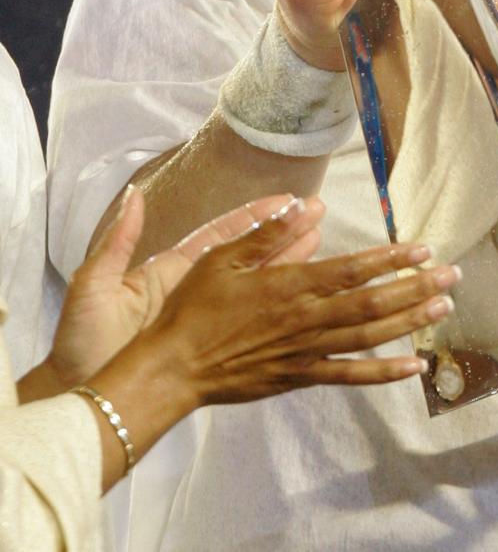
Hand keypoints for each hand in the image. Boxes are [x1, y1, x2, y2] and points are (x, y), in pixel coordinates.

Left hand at [43, 188, 316, 389]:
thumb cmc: (83, 342)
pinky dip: (275, 311)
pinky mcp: (208, 349)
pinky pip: (248, 325)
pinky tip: (302, 302)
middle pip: (247, 256)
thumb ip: (117, 240)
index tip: (287, 199)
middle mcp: (193, 290)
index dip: (253, 216)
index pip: (219, 234)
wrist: (84, 397)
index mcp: (169, 271)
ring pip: (254, 287)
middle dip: (281, 234)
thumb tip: (135, 193)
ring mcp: (203, 320)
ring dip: (286, 266)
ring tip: (320, 243)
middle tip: (317, 214)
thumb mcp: (94, 285)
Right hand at [140, 205, 459, 396]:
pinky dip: (386, 373)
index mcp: (289, 285)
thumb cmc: (195, 308)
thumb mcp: (224, 257)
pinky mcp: (301, 377)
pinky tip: (415, 366)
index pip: (353, 269)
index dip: (392, 258)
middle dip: (416, 287)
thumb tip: (310, 204)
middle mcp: (306, 319)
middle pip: (373, 302)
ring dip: (410, 321)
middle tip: (452, 275)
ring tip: (443, 307)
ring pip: (370, 336)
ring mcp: (307, 351)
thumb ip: (270, 232)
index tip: (422, 248)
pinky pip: (351, 375)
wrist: (173, 367)